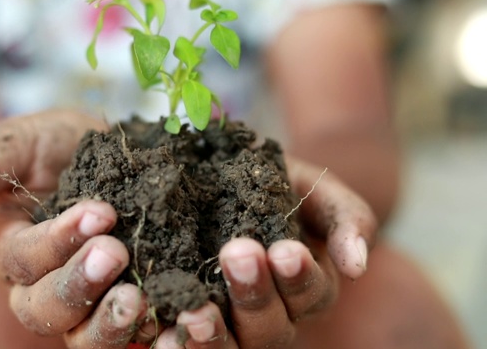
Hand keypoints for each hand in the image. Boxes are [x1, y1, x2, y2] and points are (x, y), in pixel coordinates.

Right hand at [0, 110, 151, 347]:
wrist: (112, 152)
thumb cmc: (58, 145)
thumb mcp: (18, 142)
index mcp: (7, 248)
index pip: (19, 261)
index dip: (55, 242)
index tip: (100, 211)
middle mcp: (38, 284)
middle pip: (43, 309)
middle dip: (78, 284)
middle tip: (116, 253)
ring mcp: (82, 302)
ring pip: (81, 336)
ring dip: (109, 322)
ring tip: (139, 299)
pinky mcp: (121, 305)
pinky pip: (128, 335)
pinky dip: (148, 330)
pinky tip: (171, 313)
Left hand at [153, 157, 376, 348]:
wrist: (236, 181)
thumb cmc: (284, 186)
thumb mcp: (318, 191)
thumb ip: (345, 220)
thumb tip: (357, 265)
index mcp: (305, 289)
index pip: (310, 295)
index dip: (299, 278)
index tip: (285, 250)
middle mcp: (269, 316)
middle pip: (269, 329)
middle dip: (255, 296)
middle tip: (237, 254)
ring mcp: (227, 323)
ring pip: (228, 347)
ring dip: (211, 333)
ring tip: (195, 310)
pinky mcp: (186, 316)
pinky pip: (182, 339)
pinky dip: (170, 338)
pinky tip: (156, 323)